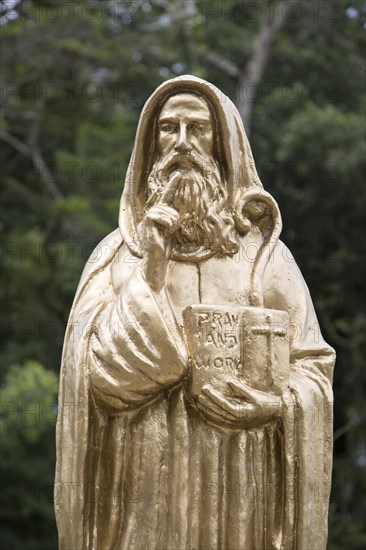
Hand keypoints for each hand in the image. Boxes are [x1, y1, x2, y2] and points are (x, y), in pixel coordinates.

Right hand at [141, 172, 181, 291]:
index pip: (167, 196)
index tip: (178, 174)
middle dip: (175, 221)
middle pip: (171, 208)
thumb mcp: (172, 230)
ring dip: (172, 224)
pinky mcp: (148, 219)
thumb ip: (174, 219)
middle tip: (169, 232)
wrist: (155, 258)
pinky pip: (164, 217)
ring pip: (169, 213)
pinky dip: (168, 226)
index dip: (172, 185)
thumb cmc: (164, 247)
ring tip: (166, 233)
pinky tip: (162, 233)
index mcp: (160, 213)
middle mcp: (153, 212)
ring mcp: (149, 215)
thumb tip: (180, 213)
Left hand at [196, 378, 281, 429]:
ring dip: (208, 411)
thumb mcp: (256, 395)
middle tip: (198, 395)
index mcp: (242, 412)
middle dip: (207, 403)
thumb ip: (241, 389)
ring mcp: (238, 424)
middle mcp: (238, 420)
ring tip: (199, 403)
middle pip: (219, 412)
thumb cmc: (268, 404)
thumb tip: (229, 382)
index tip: (205, 388)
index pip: (223, 404)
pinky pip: (223, 423)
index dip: (213, 396)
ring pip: (219, 418)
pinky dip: (213, 420)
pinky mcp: (238, 424)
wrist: (279, 415)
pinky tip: (206, 416)